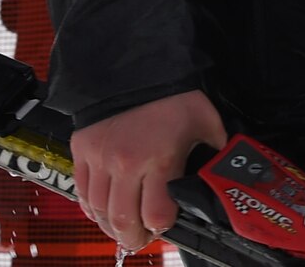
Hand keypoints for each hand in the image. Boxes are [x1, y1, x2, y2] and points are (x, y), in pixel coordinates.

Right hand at [72, 89, 227, 250]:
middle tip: (141, 239)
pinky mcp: (81, 151)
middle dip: (134, 237)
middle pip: (123, 220)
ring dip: (111, 226)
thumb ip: (214, 151)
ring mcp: (99, 159)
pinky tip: (103, 211)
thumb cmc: (174, 94)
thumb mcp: (206, 122)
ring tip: (123, 229)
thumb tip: (223, 171)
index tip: (166, 223)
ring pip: (98, 210)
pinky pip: (82, 192)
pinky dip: (91, 208)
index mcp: (159, 158)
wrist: (137, 66)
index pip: (156, 214)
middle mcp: (125, 164)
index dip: (162, 226)